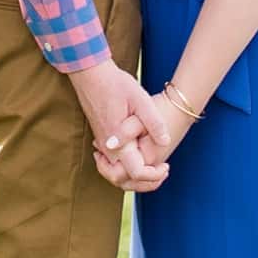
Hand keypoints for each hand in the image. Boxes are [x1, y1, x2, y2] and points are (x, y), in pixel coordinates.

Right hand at [68, 58, 175, 188]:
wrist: (90, 74)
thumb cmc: (115, 84)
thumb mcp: (140, 99)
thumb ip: (153, 122)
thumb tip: (166, 141)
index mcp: (118, 141)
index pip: (136, 172)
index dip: (154, 175)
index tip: (167, 166)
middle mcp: (108, 148)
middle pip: (122, 180)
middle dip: (143, 184)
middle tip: (162, 172)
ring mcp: (102, 144)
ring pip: (115, 174)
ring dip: (133, 178)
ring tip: (152, 168)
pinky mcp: (101, 138)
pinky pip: (111, 164)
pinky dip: (125, 168)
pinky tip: (139, 156)